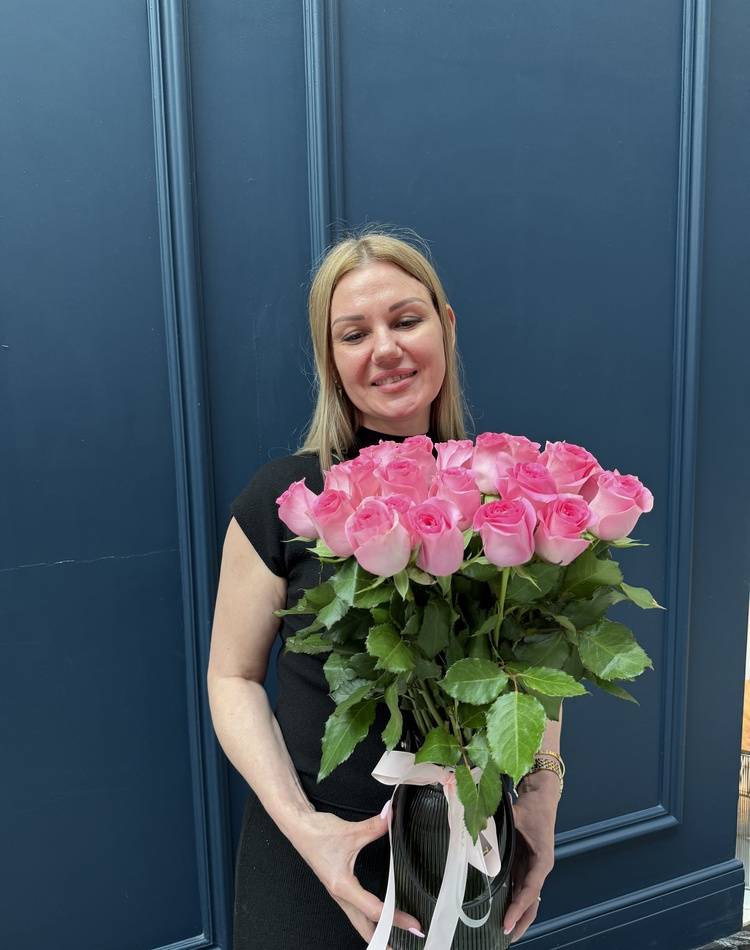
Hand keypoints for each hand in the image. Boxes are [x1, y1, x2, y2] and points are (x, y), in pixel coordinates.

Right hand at [292, 801, 423, 947]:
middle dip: (383, 940)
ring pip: (359, 920)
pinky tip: (377, 915)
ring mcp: (339, 892)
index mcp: (343, 886)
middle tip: (403, 947)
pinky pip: (356, 910)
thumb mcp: (349, 831)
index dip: (396, 918)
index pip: (374, 910)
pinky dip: (369, 918)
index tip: (414, 925)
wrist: (298, 827)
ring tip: (393, 937)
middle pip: (364, 928)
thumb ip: (373, 826)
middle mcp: (341, 895)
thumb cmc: (317, 833)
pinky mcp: (338, 885)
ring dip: (376, 931)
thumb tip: (391, 817)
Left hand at [502, 771, 558, 943]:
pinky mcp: (526, 865)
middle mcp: (539, 869)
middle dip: (521, 921)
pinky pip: (521, 888)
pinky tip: (503, 910)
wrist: (541, 797)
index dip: (518, 908)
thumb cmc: (531, 807)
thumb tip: (474, 828)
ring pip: (527, 898)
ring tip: (505, 932)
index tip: (507, 923)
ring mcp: (532, 868)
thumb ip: (497, 823)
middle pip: (532, 902)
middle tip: (506, 938)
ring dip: (518, 915)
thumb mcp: (515, 815)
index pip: (530, 891)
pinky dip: (514, 901)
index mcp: (542, 861)